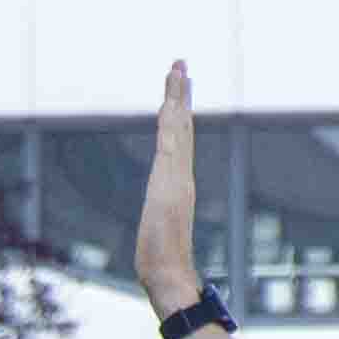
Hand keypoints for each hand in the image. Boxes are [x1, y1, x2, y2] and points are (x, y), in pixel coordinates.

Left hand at [133, 62, 204, 314]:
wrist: (169, 277)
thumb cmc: (163, 263)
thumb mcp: (158, 231)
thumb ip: (160, 221)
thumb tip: (160, 227)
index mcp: (177, 182)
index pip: (178, 140)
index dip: (178, 112)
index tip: (177, 88)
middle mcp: (180, 175)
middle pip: (181, 126)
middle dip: (179, 93)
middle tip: (179, 62)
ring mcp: (177, 179)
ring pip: (178, 129)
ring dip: (177, 97)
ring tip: (178, 69)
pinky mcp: (169, 185)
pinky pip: (170, 146)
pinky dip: (172, 123)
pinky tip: (169, 104)